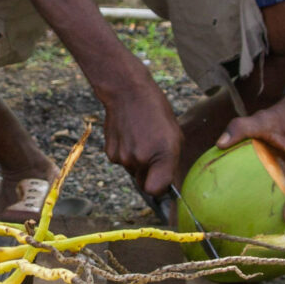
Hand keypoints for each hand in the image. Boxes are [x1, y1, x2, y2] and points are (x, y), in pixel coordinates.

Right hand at [100, 79, 183, 196]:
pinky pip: (121, 162)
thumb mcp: (174, 136)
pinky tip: (130, 136)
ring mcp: (122, 157)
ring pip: (132, 171)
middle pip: (144, 182)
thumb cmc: (156, 111)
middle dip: (149, 174)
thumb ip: (171, 162)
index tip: (164, 183)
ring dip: (137, 162)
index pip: (156, 191)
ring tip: (141, 139)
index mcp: (162, 155)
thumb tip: (168, 183)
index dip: (160, 189)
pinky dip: (126, 154)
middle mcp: (140, 160)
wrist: (128, 92)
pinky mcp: (110, 153)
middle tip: (153, 153)